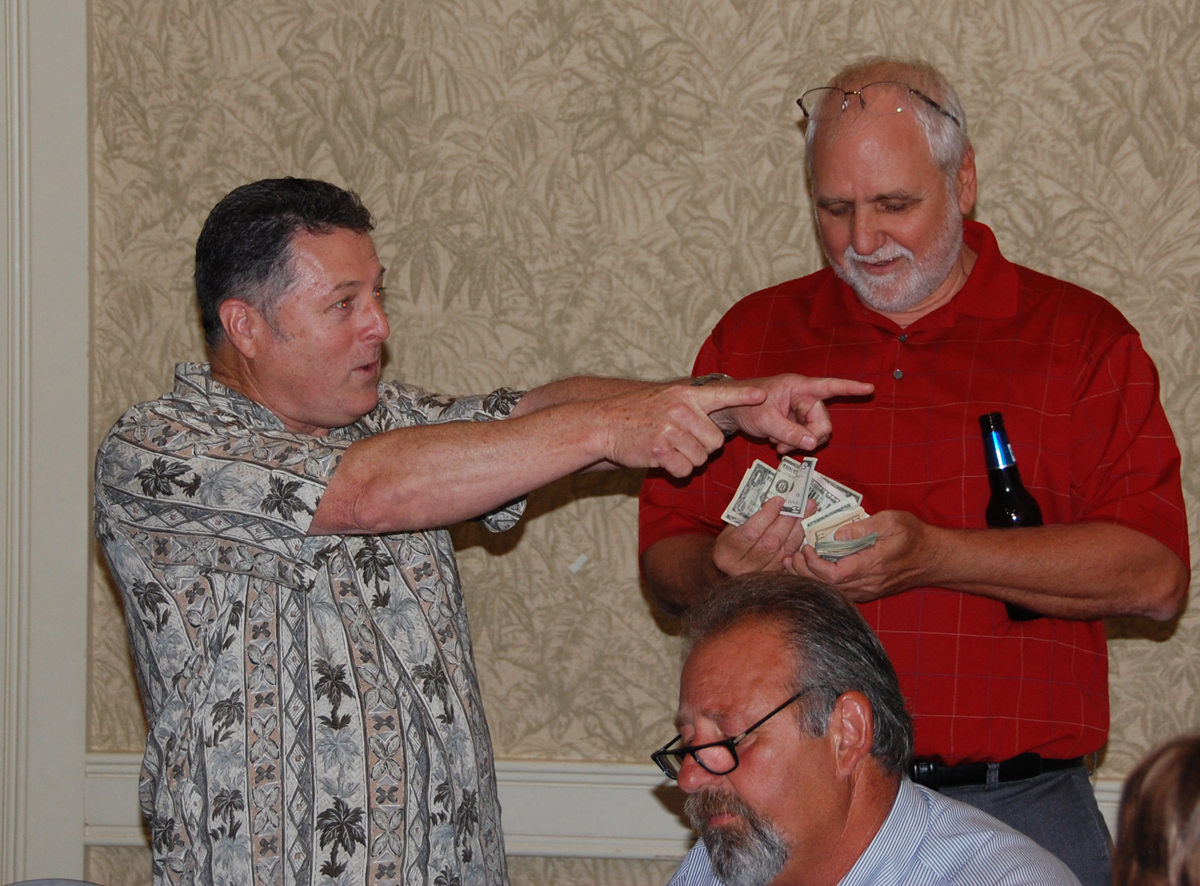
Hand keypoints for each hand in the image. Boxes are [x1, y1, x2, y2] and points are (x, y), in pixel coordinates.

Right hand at [598, 381, 767, 476]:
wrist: (603, 423)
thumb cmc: (635, 414)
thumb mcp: (664, 399)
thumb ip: (690, 408)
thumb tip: (715, 426)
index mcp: (685, 395)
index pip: (721, 394)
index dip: (743, 396)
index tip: (763, 395)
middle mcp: (681, 410)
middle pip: (715, 441)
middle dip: (703, 448)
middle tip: (682, 443)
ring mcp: (670, 430)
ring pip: (701, 458)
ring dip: (688, 460)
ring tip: (668, 450)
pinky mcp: (660, 450)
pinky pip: (684, 470)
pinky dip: (676, 471)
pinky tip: (662, 460)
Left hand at [709, 374, 873, 451]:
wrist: (729, 410)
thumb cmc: (744, 405)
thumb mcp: (765, 420)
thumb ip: (790, 431)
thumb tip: (813, 443)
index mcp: (798, 387)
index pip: (829, 386)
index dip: (850, 388)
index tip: (870, 388)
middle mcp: (802, 396)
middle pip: (822, 421)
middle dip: (810, 437)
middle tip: (788, 446)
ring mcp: (798, 409)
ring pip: (814, 431)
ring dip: (799, 442)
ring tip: (778, 445)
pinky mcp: (793, 420)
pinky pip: (804, 435)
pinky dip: (793, 443)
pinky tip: (777, 444)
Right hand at [712, 497, 807, 575]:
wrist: (729, 563)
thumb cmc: (732, 539)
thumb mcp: (732, 526)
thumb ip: (749, 515)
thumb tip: (777, 499)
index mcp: (726, 552)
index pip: (750, 532)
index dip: (767, 516)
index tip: (779, 500)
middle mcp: (741, 568)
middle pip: (770, 543)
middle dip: (787, 521)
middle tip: (800, 503)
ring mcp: (759, 575)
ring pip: (784, 551)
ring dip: (798, 528)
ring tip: (808, 510)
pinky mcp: (773, 578)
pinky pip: (791, 558)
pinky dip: (799, 540)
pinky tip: (805, 526)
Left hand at [788, 510, 932, 602]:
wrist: (933, 558)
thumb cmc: (913, 535)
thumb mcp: (891, 520)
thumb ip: (863, 527)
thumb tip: (836, 535)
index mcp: (872, 565)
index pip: (832, 574)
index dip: (813, 564)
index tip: (805, 547)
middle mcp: (868, 583)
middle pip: (826, 586)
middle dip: (804, 572)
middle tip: (791, 556)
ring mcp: (868, 590)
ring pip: (832, 591)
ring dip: (811, 578)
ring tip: (794, 563)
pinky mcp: (868, 591)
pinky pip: (840, 591)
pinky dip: (822, 582)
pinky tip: (812, 570)